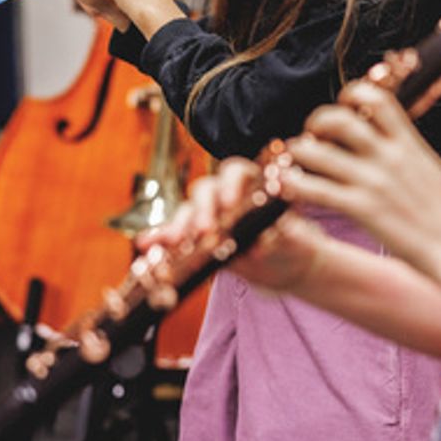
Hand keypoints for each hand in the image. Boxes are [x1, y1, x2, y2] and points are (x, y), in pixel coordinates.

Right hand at [136, 158, 326, 292]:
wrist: (286, 268)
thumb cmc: (293, 246)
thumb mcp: (292, 243)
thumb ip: (279, 238)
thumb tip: (263, 242)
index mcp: (252, 185)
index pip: (236, 172)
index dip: (231, 185)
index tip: (231, 204)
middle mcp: (226, 196)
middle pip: (206, 190)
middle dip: (202, 209)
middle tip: (204, 230)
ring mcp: (209, 217)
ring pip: (188, 212)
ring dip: (179, 225)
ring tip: (173, 241)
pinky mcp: (197, 239)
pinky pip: (175, 236)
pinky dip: (160, 240)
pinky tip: (147, 245)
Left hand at [277, 81, 440, 281]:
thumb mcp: (432, 169)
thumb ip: (408, 149)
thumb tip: (393, 134)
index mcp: (409, 144)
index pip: (376, 99)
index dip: (352, 94)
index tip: (342, 106)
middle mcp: (388, 157)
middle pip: (339, 119)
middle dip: (317, 120)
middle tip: (312, 134)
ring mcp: (373, 182)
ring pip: (319, 152)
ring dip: (299, 152)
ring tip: (295, 161)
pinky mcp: (361, 209)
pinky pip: (316, 189)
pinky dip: (294, 184)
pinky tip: (288, 187)